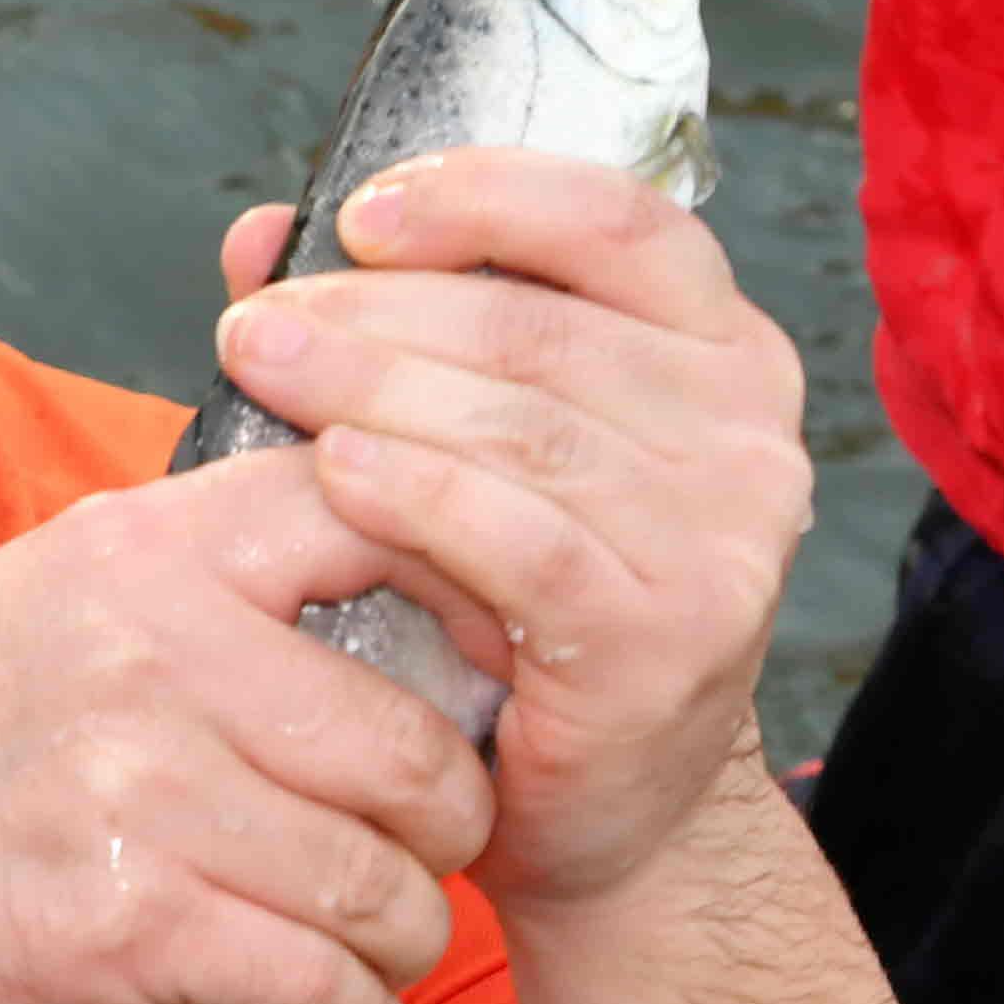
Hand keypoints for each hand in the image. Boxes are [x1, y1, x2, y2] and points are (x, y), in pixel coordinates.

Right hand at [0, 446, 496, 1003]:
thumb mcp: (50, 595)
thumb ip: (202, 569)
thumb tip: (390, 544)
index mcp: (142, 551)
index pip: (369, 512)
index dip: (467, 586)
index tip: (488, 658)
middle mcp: (150, 653)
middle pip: (408, 738)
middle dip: (453, 818)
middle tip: (438, 847)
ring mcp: (143, 790)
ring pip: (383, 876)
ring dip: (411, 931)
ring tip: (389, 942)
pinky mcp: (134, 925)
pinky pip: (321, 975)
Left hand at [209, 148, 809, 915]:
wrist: (605, 808)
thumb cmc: (526, 607)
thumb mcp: (471, 444)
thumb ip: (392, 327)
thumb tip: (254, 234)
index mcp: (721, 352)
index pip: (620, 222)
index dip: (484, 194)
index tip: (357, 212)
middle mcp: (749, 433)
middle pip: (540, 329)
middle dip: (377, 310)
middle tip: (253, 317)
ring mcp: (725, 537)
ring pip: (523, 425)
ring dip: (372, 386)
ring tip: (262, 366)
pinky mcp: (672, 635)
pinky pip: (524, 539)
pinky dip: (420, 495)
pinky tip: (335, 470)